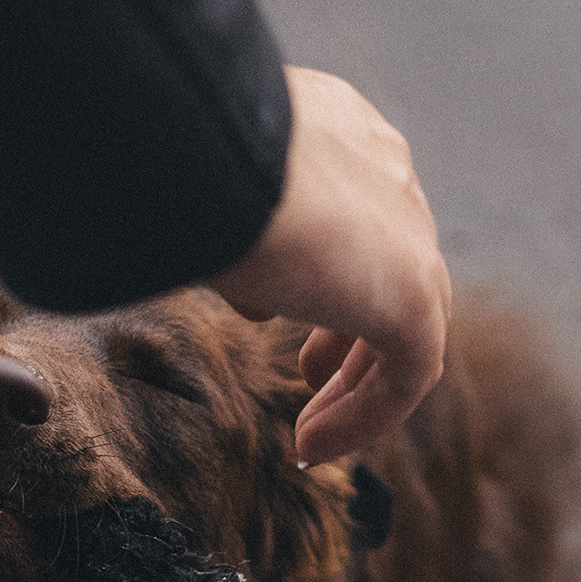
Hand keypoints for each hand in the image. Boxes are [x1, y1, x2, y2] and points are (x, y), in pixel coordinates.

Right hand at [208, 66, 451, 462]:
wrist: (202, 151)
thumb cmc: (169, 163)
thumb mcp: (189, 199)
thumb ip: (214, 233)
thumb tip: (221, 282)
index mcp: (334, 134)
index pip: (343, 210)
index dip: (312, 267)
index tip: (266, 310)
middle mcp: (382, 172)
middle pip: (385, 265)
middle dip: (348, 327)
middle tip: (308, 371)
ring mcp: (406, 230)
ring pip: (404, 321)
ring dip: (356, 382)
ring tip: (310, 432)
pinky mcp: (411, 292)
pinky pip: (407, 371)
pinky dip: (364, 415)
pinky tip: (312, 447)